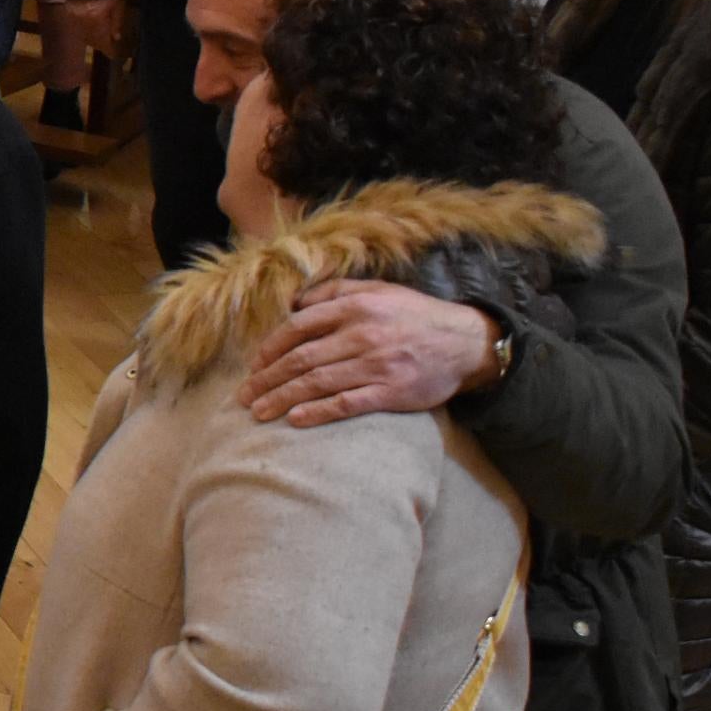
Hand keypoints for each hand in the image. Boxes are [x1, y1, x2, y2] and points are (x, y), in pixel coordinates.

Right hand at [69, 0, 130, 59]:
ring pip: (83, 34)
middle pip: (92, 40)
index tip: (113, 54)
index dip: (109, 51)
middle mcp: (83, 23)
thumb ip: (117, 21)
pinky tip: (89, 24)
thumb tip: (116, 37)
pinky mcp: (68, 11)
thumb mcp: (118, 4)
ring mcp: (73, 17)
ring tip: (98, 34)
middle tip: (107, 43)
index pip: (103, 44)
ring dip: (91, 36)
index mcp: (97, 22)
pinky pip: (76, 25)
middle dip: (100, 43)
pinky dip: (83, 27)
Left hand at [238, 280, 501, 427]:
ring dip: (282, 398)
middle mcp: (362, 335)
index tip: (254, 365)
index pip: (298, 327)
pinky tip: (296, 419)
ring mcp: (376, 365)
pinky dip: (318, 412)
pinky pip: (346, 403)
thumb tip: (295, 302)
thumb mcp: (378, 290)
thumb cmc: (415, 315)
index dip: (270, 348)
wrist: (466, 342)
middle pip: (300, 359)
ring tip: (259, 412)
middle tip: (245, 396)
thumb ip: (335, 292)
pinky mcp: (391, 391)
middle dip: (267, 379)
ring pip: (317, 382)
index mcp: (355, 308)